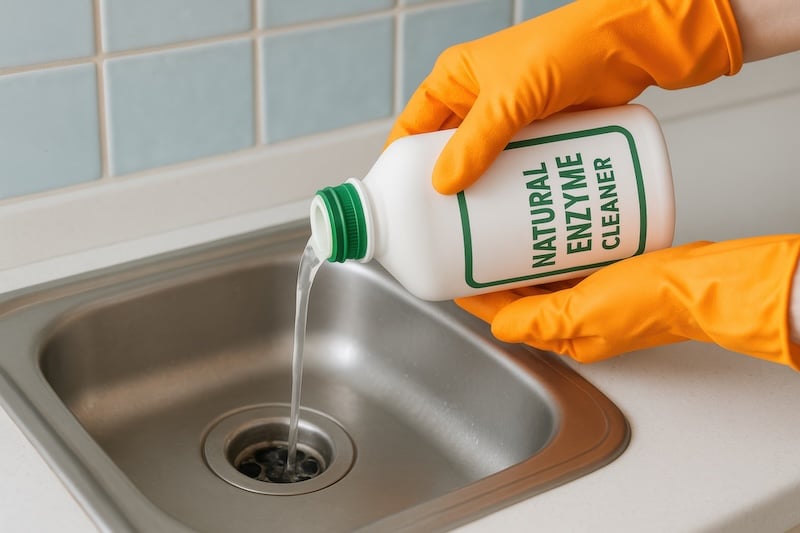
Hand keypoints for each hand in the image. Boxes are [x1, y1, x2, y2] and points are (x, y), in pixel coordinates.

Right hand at [388, 0, 741, 193]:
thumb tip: (444, 185)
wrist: (629, 46)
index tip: (398, 204)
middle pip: (445, 157)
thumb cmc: (567, 48)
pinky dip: (511, 196)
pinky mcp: (540, 138)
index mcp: (454, 81)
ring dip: (480, 199)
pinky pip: (515, 174)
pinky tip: (510, 221)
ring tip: (476, 234)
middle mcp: (476, 102)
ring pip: (481, 170)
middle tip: (440, 228)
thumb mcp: (509, 96)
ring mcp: (509, 123)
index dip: (400, 166)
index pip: (412, 129)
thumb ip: (476, 141)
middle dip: (443, 192)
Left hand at [455, 236, 799, 368]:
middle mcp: (578, 321)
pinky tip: (546, 231)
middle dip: (497, 274)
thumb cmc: (656, 303)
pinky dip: (552, 251)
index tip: (459, 273)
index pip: (508, 317)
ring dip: (522, 259)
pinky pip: (569, 264)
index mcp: (568, 338)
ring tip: (503, 232)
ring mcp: (593, 299)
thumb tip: (496, 325)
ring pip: (543, 279)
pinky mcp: (610, 277)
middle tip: (476, 245)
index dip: (479, 296)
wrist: (706, 283)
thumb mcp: (583, 312)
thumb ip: (537, 319)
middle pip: (522, 296)